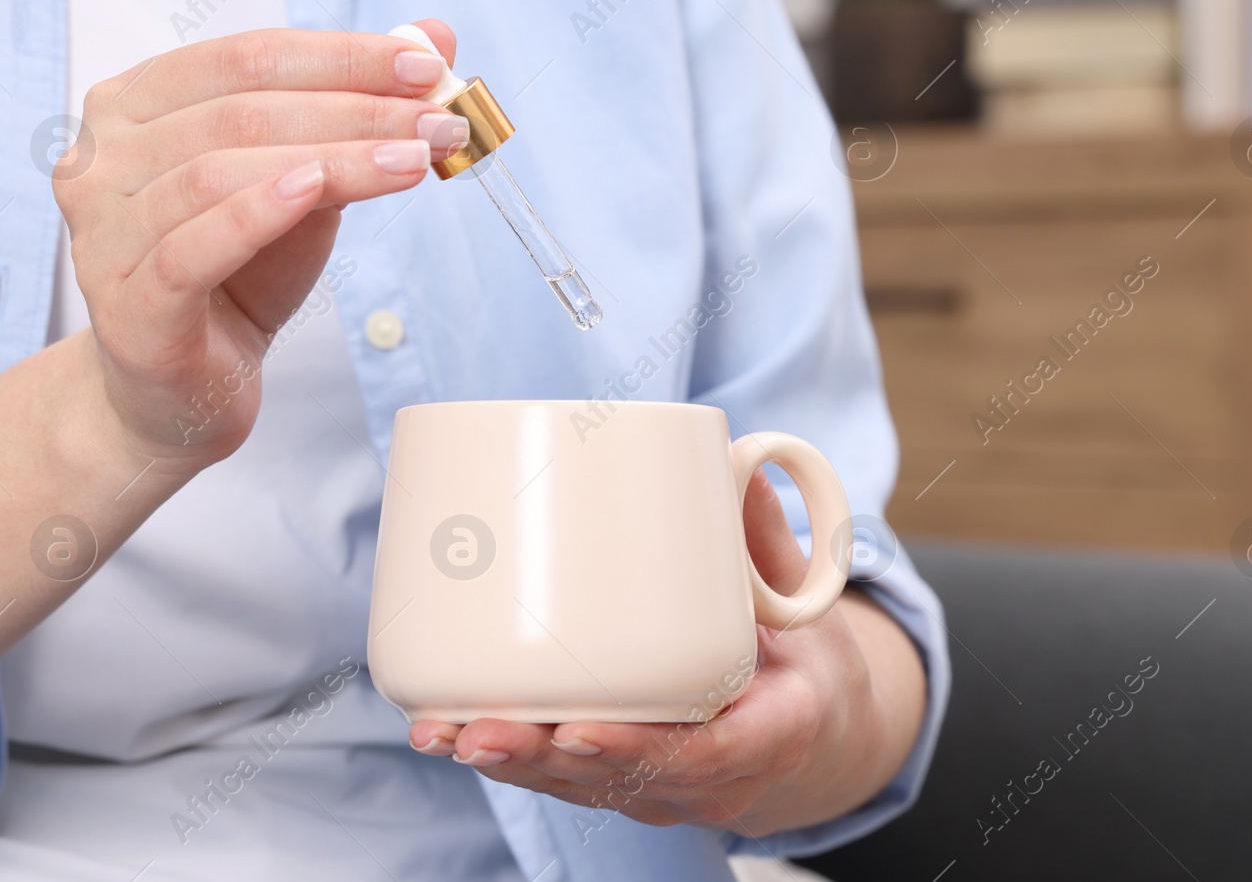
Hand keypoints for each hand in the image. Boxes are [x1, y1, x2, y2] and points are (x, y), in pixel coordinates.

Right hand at [54, 23, 465, 466]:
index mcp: (133, 105)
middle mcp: (100, 159)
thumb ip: (353, 106)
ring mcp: (102, 233)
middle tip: (440, 119)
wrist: (184, 389)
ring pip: (220, 172)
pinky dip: (257, 212)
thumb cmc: (241, 273)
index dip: (340, 56)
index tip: (427, 65)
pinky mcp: (127, 306)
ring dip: (333, 159)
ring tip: (415, 162)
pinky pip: (192, 247)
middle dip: (354, 108)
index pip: (245, 57)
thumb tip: (434, 33)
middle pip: (240, 110)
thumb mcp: (306, 178)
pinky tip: (318, 191)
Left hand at [407, 471, 928, 837]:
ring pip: (574, 787)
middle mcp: (707, 780)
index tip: (579, 731)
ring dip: (504, 761)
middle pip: (613, 782)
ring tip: (437, 729)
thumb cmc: (805, 668)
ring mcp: (659, 790)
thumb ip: (767, 541)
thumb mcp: (808, 609)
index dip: (637, 751)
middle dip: (537, 759)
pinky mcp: (620, 781)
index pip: (703, 757)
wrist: (815, 740)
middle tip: (475, 729)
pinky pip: (560, 780)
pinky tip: (440, 730)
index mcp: (769, 735)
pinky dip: (504, 757)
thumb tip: (737, 460)